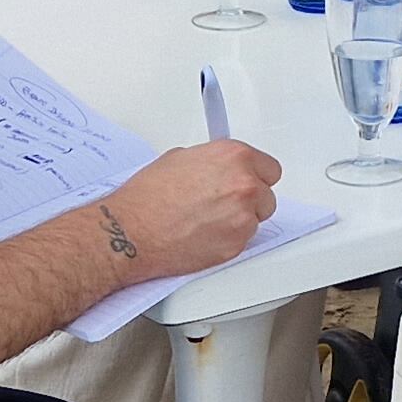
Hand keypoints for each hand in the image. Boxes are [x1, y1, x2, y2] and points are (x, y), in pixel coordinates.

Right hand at [99, 138, 279, 280]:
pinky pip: (244, 241)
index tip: (248, 181)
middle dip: (249, 200)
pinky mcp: (237, 244)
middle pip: (267, 195)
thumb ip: (211, 162)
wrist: (131, 231)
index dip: (256, 176)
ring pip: (257, 220)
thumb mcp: (179, 159)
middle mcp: (244, 185)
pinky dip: (228, 240)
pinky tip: (204, 234)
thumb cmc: (147, 198)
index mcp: (234, 157)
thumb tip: (219, 168)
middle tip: (222, 204)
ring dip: (239, 221)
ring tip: (206, 220)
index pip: (269, 168)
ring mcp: (243, 216)